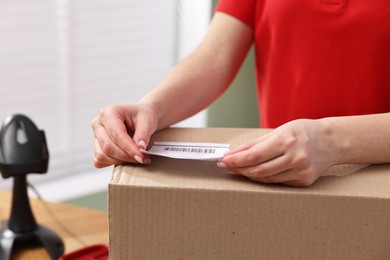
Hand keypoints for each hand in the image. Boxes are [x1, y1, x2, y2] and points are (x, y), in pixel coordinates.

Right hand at [91, 103, 157, 167]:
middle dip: (126, 156)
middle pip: (108, 147)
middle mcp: (98, 124)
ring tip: (137, 158)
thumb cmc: (142, 116)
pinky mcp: (96, 147)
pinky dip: (113, 163)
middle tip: (143, 159)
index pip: (117, 135)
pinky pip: (100, 161)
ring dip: (121, 161)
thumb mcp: (147, 121)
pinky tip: (126, 158)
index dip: (129, 148)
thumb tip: (140, 148)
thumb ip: (143, 134)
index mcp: (109, 113)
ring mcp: (95, 136)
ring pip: (103, 156)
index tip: (141, 156)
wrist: (140, 118)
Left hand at [218, 119, 336, 185]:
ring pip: (266, 179)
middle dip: (239, 169)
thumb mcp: (278, 131)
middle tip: (227, 166)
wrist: (331, 141)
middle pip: (258, 170)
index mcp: (287, 140)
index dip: (236, 161)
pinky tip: (256, 172)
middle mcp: (295, 157)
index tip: (223, 161)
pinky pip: (277, 182)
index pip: (254, 155)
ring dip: (249, 175)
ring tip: (239, 169)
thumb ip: (254, 144)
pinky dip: (264, 178)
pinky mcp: (304, 181)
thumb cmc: (302, 132)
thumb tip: (232, 154)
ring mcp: (301, 171)